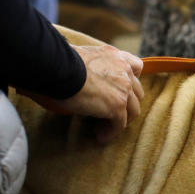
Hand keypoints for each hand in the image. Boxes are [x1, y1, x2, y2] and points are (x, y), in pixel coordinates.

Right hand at [25, 45, 143, 143]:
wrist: (58, 67)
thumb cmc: (60, 63)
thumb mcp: (83, 57)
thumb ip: (93, 67)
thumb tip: (84, 80)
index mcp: (116, 56)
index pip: (136, 67)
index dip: (132, 80)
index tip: (122, 90)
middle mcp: (124, 71)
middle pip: (136, 92)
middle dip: (126, 103)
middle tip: (111, 113)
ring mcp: (124, 88)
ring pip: (132, 110)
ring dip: (121, 120)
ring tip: (104, 127)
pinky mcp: (117, 105)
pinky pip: (120, 124)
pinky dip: (111, 132)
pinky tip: (100, 136)